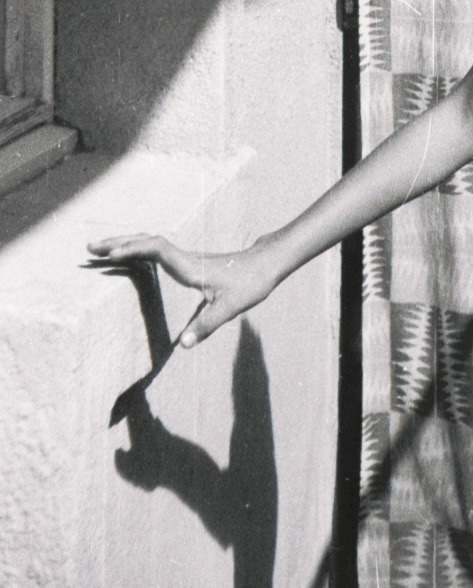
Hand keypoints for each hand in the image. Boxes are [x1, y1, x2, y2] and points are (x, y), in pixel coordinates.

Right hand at [87, 233, 279, 346]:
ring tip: (100, 251)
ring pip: (150, 244)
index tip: (111, 254)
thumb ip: (206, 325)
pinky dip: (138, 251)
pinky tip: (129, 259)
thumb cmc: (250, 283)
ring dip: (126, 244)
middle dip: (118, 242)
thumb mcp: (230, 307)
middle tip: (90, 247)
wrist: (267, 263)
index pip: (156, 248)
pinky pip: (157, 252)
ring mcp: (186, 258)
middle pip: (146, 241)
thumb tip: (182, 345)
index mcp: (189, 266)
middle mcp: (184, 258)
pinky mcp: (189, 263)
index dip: (133, 249)